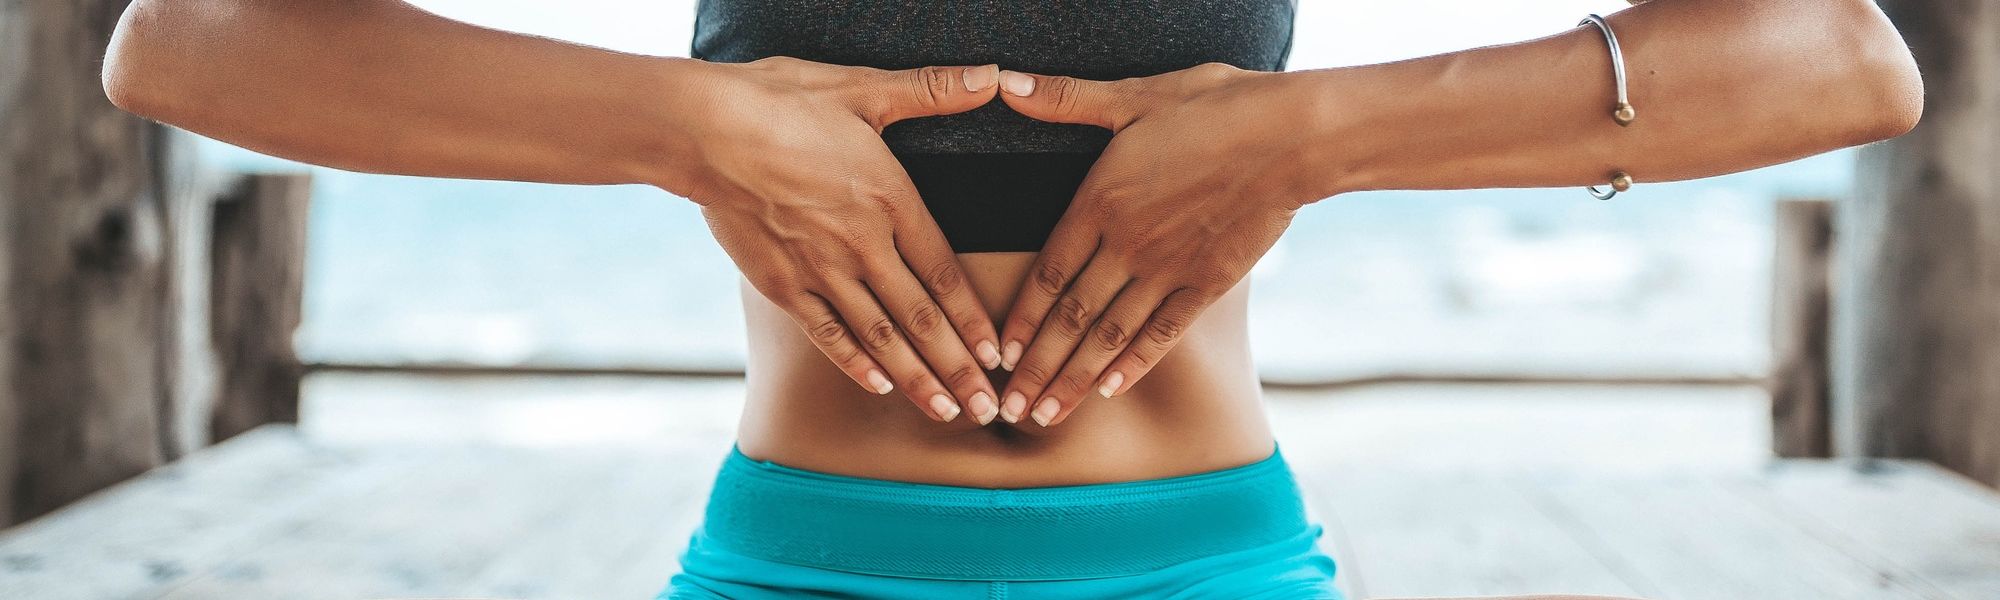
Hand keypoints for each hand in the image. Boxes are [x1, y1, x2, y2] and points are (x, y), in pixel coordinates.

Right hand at [671, 58, 1005, 424]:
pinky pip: (828, 332)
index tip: (998, 358)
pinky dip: (856, 362)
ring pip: (880, 335)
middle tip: (988, 409)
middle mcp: (863, 245)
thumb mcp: (861, 88)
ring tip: (946, 411)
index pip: (946, 274)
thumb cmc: (780, 101)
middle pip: (921, 318)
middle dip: (958, 368)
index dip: (975, 321)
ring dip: (916, 378)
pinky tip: (880, 386)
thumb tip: (992, 77)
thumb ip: (930, 91)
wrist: (702, 129)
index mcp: (891, 199)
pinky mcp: (780, 283)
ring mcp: (820, 269)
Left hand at [991, 63, 1318, 426]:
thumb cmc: (1217, 106)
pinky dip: (1134, 364)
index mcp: (1100, 201)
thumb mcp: (1137, 94)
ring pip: (1109, 336)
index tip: (998, 356)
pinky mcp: (1208, 283)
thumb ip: (1068, 99)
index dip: (1019, 319)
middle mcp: (1127, 245)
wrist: (1293, 136)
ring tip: (1044, 417)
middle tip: (1006, 410)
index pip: (1046, 273)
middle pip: (1069, 319)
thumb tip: (1007, 83)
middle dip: (1035, 369)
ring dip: (1074, 380)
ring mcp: (1168, 269)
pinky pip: (1162, 333)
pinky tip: (1110, 389)